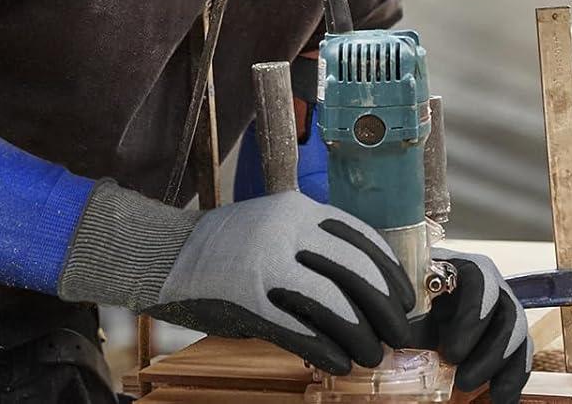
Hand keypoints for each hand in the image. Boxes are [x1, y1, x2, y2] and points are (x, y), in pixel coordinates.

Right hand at [149, 191, 415, 374]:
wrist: (166, 252)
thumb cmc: (228, 247)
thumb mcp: (275, 228)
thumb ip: (313, 246)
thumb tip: (365, 286)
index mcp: (299, 209)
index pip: (360, 238)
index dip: (389, 272)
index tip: (405, 298)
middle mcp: (288, 230)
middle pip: (355, 271)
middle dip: (384, 307)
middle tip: (399, 334)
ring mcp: (268, 264)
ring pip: (332, 303)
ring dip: (360, 335)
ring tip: (371, 355)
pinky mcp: (248, 299)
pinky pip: (298, 329)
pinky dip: (325, 350)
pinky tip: (339, 363)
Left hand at [416, 251, 531, 403]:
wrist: (422, 314)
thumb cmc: (414, 302)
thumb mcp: (408, 305)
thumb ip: (403, 317)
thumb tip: (390, 340)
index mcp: (466, 270)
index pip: (482, 281)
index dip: (473, 317)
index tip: (451, 353)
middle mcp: (493, 288)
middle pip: (509, 312)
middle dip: (489, 351)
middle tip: (462, 380)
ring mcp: (504, 314)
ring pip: (519, 335)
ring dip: (501, 367)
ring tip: (471, 387)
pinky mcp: (511, 342)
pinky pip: (523, 359)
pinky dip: (513, 382)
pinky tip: (499, 400)